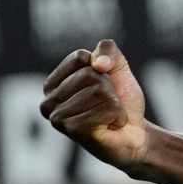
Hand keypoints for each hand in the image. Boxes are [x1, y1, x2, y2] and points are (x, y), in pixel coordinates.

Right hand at [40, 39, 148, 170]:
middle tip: (108, 104)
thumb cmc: (121, 100)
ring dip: (114, 103)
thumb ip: (107, 50)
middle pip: (90, 74)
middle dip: (109, 87)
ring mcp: (57, 118)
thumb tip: (98, 64)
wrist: (134, 133)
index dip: (102, 67)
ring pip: (99, 90)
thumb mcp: (117, 66)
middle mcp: (48, 101)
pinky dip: (117, 115)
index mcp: (52, 83)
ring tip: (108, 116)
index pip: (79, 58)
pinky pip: (106, 108)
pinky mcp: (72, 130)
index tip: (104, 84)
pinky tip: (110, 126)